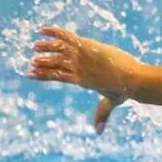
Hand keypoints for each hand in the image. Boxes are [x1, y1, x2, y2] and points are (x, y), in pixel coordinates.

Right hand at [27, 26, 142, 133]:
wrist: (131, 80)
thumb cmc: (125, 90)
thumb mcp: (111, 101)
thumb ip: (102, 114)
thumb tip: (98, 132)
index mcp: (81, 80)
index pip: (58, 77)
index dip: (44, 75)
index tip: (30, 74)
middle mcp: (77, 69)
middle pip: (56, 64)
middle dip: (43, 63)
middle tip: (32, 62)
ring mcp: (80, 57)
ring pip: (58, 50)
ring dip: (46, 48)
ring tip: (35, 46)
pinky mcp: (85, 46)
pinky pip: (66, 37)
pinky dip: (54, 32)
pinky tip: (43, 29)